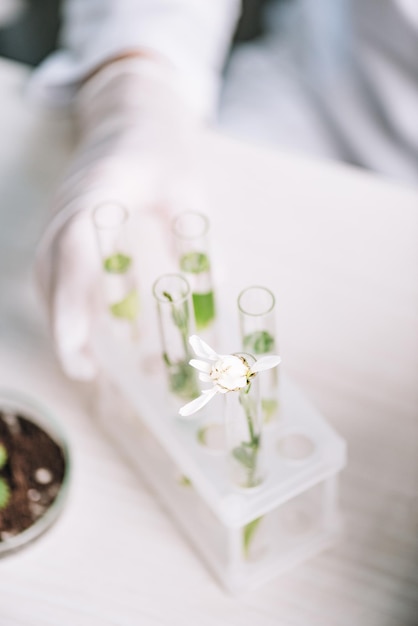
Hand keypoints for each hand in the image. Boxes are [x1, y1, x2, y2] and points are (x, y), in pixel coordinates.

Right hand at [36, 56, 202, 379]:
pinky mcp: (64, 224)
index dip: (72, 299)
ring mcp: (60, 216)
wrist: (129, 112)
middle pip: (49, 272)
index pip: (72, 250)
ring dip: (62, 319)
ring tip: (89, 362)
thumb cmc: (160, 147)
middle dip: (62, 326)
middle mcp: (68, 208)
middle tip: (87, 372)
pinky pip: (55, 269)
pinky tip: (91, 327)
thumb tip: (215, 289)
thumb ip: (196, 237)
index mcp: (98, 193)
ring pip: (47, 276)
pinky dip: (67, 302)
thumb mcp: (187, 187)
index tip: (77, 344)